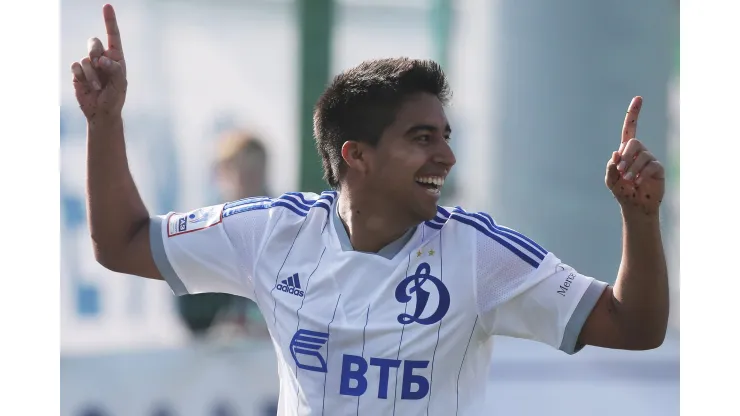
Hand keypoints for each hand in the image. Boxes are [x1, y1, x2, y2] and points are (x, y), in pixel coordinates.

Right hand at [71, 4, 126, 121]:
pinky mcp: (77, 72)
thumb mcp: (120, 84)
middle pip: (94, 42)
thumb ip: (114, 70)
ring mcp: (89, 65)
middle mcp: (101, 58)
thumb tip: (101, 59)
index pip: (113, 36)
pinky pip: (76, 66)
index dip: (109, 21)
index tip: (107, 6)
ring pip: (85, 58)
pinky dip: (82, 76)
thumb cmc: (115, 97)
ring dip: (92, 74)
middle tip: (100, 64)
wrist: (101, 112)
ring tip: (97, 86)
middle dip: (95, 51)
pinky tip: (87, 85)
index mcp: (116, 57)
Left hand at [605, 96, 664, 215]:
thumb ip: (610, 168)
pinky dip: (643, 174)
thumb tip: (616, 153)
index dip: (633, 114)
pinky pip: (652, 165)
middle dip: (626, 155)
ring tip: (629, 180)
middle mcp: (640, 152)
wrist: (636, 206)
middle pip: (634, 142)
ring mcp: (650, 160)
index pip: (630, 129)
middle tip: (620, 170)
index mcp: (626, 151)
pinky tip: (639, 181)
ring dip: (632, 168)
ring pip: (643, 155)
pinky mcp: (659, 169)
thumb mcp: (611, 180)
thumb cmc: (622, 191)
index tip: (638, 98)